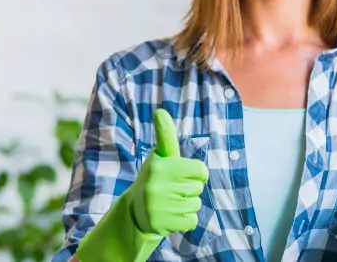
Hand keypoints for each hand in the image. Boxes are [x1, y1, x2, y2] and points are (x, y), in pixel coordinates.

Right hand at [76, 109, 208, 260]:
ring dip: (188, 204)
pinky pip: (192, 221)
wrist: (136, 210)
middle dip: (190, 188)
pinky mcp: (162, 225)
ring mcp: (158, 207)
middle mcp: (156, 186)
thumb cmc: (157, 177)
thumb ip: (165, 135)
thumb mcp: (161, 156)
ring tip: (171, 202)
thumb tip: (160, 111)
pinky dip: (186, 220)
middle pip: (198, 188)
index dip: (197, 172)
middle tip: (173, 189)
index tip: (184, 173)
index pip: (201, 170)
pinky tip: (171, 215)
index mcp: (159, 166)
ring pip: (196, 204)